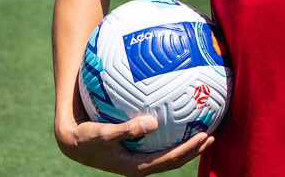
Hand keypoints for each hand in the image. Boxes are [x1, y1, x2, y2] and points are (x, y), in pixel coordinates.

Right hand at [55, 114, 214, 175]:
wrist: (73, 142)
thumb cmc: (87, 138)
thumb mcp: (103, 134)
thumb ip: (127, 129)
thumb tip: (152, 123)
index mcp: (136, 166)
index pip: (169, 160)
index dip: (188, 150)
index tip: (204, 137)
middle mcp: (140, 164)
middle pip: (173, 160)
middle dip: (194, 149)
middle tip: (212, 135)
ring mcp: (139, 157)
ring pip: (168, 153)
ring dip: (186, 144)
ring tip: (203, 130)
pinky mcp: (136, 149)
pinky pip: (158, 143)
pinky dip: (172, 133)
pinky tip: (178, 119)